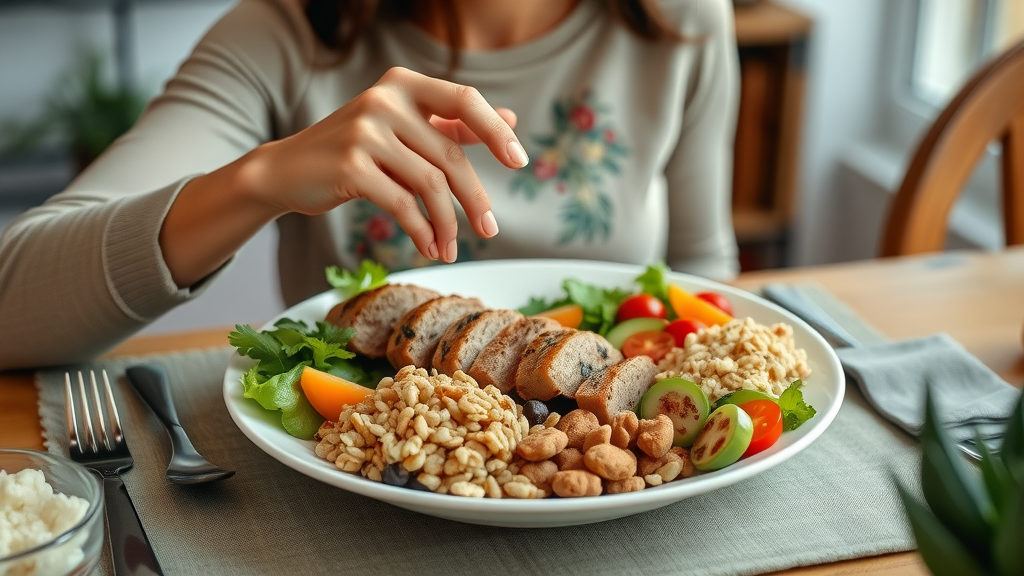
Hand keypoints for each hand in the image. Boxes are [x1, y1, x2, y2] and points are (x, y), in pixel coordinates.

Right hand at [241, 66, 528, 262]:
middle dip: (474, 198)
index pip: (464, 100)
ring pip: (430, 183)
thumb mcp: (402, 130)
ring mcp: (366, 131)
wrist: (287, 170)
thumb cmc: (353, 151)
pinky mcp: (351, 165)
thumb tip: (511, 121)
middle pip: (450, 155)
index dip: (496, 130)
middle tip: (490, 230)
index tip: (519, 162)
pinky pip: (402, 203)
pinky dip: (421, 230)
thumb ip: (451, 124)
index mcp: (404, 84)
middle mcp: (385, 99)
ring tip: (451, 250)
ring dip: (447, 223)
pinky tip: (429, 247)